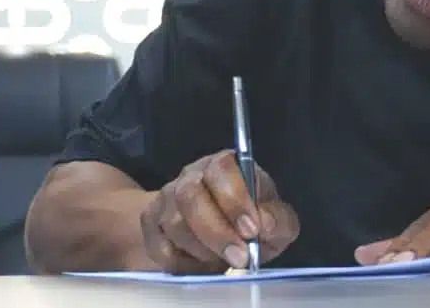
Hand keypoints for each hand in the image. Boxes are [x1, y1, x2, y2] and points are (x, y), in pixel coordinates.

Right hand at [141, 150, 299, 273]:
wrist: (216, 234)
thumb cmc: (251, 220)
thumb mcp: (275, 219)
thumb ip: (278, 219)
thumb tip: (265, 224)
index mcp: (224, 165)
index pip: (221, 168)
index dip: (235, 199)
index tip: (252, 229)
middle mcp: (192, 176)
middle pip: (191, 196)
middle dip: (217, 232)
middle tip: (240, 256)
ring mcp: (167, 198)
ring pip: (174, 223)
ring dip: (203, 249)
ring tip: (224, 261)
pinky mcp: (151, 225)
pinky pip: (161, 248)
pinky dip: (185, 263)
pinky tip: (203, 265)